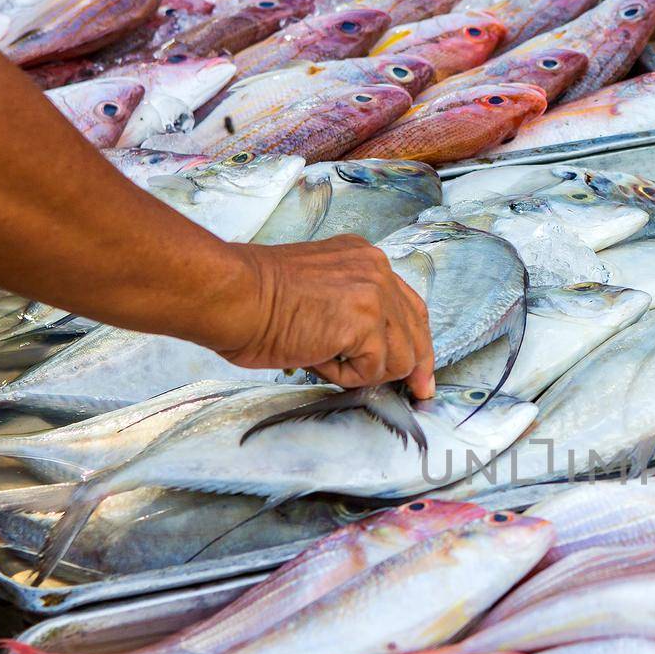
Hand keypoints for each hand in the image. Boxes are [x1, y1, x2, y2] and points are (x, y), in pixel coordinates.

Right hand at [221, 235, 435, 394]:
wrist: (232, 296)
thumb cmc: (254, 300)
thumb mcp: (318, 292)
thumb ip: (351, 310)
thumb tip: (373, 354)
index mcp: (363, 258)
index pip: (409, 306)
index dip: (417, 342)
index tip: (422, 371)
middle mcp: (375, 269)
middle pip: (416, 331)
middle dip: (415, 369)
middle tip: (418, 395)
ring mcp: (374, 293)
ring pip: (400, 358)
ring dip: (364, 371)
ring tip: (325, 357)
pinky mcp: (366, 322)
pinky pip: (373, 371)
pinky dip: (345, 376)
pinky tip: (317, 357)